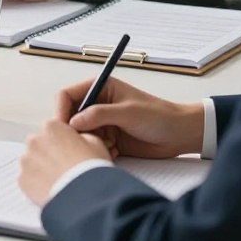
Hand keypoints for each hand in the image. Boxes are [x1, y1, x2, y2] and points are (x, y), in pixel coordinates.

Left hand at [18, 119, 109, 205]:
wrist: (84, 196)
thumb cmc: (91, 169)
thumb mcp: (95, 143)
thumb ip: (81, 136)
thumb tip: (77, 140)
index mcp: (51, 127)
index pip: (54, 130)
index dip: (64, 143)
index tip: (70, 153)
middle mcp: (34, 140)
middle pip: (40, 145)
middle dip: (50, 155)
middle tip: (65, 169)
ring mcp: (26, 160)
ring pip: (32, 162)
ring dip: (42, 169)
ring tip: (59, 181)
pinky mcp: (22, 180)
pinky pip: (28, 180)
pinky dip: (37, 184)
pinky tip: (52, 189)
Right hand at [56, 76, 203, 159]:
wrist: (180, 135)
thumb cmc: (158, 116)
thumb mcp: (127, 112)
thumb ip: (99, 115)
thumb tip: (72, 122)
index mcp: (100, 88)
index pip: (67, 95)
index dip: (60, 110)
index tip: (60, 127)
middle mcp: (97, 104)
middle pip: (70, 117)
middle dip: (74, 131)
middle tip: (84, 141)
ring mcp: (102, 123)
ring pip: (80, 134)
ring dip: (89, 143)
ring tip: (108, 146)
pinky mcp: (109, 139)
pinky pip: (92, 146)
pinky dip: (99, 151)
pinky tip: (116, 152)